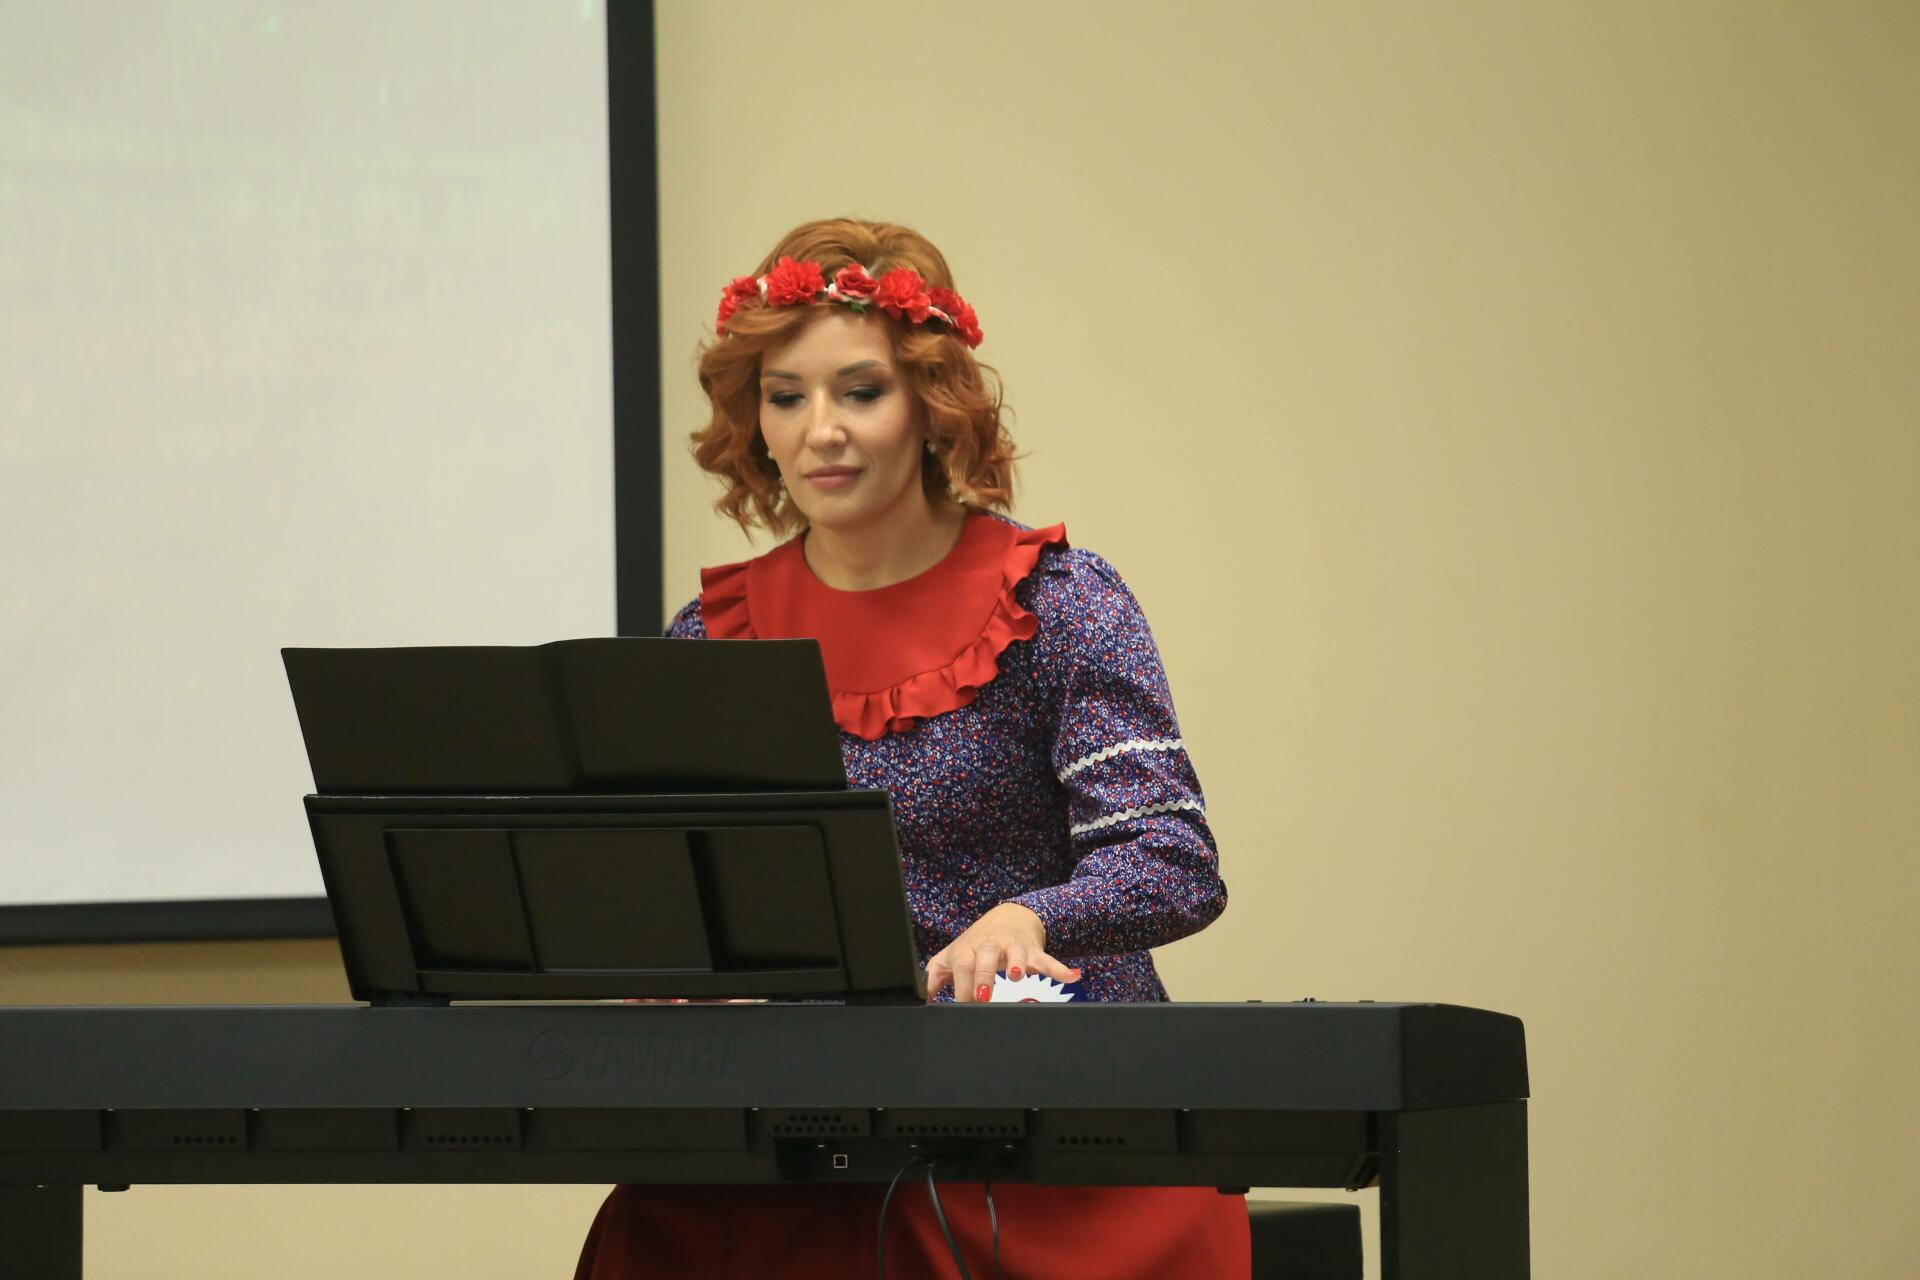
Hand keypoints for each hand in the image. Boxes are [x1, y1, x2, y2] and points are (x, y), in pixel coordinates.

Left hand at [925, 902, 1081, 1002]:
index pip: (961, 965)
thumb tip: (916, 1002)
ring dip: (1016, 964)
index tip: (964, 1006)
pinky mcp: (1033, 950)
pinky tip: (1073, 976)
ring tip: (1018, 975)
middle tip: (984, 997)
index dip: (961, 985)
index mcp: (967, 949)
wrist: (1008, 917)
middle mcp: (988, 945)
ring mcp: (1012, 946)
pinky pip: (1047, 959)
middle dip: (984, 976)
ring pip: (1014, 954)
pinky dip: (1060, 968)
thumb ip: (934, 979)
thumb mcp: (953, 957)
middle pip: (984, 957)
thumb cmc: (976, 944)